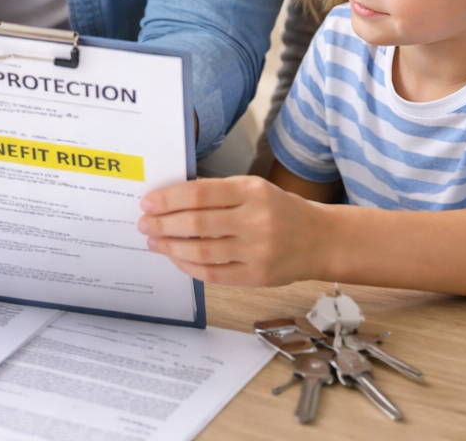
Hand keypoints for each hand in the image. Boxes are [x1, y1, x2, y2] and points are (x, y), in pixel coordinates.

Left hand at [137, 176, 328, 285]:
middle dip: (163, 223)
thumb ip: (218, 191)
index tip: (148, 202)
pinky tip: (176, 258)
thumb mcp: (254, 188)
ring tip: (154, 242)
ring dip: (171, 247)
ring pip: (202, 251)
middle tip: (144, 223)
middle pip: (197, 223)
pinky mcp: (257, 276)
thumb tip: (173, 197)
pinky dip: (190, 267)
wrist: (320, 239)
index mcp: (252, 191)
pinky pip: (214, 274)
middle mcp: (255, 220)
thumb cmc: (281, 209)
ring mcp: (257, 251)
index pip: (199, 193)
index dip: (169, 198)